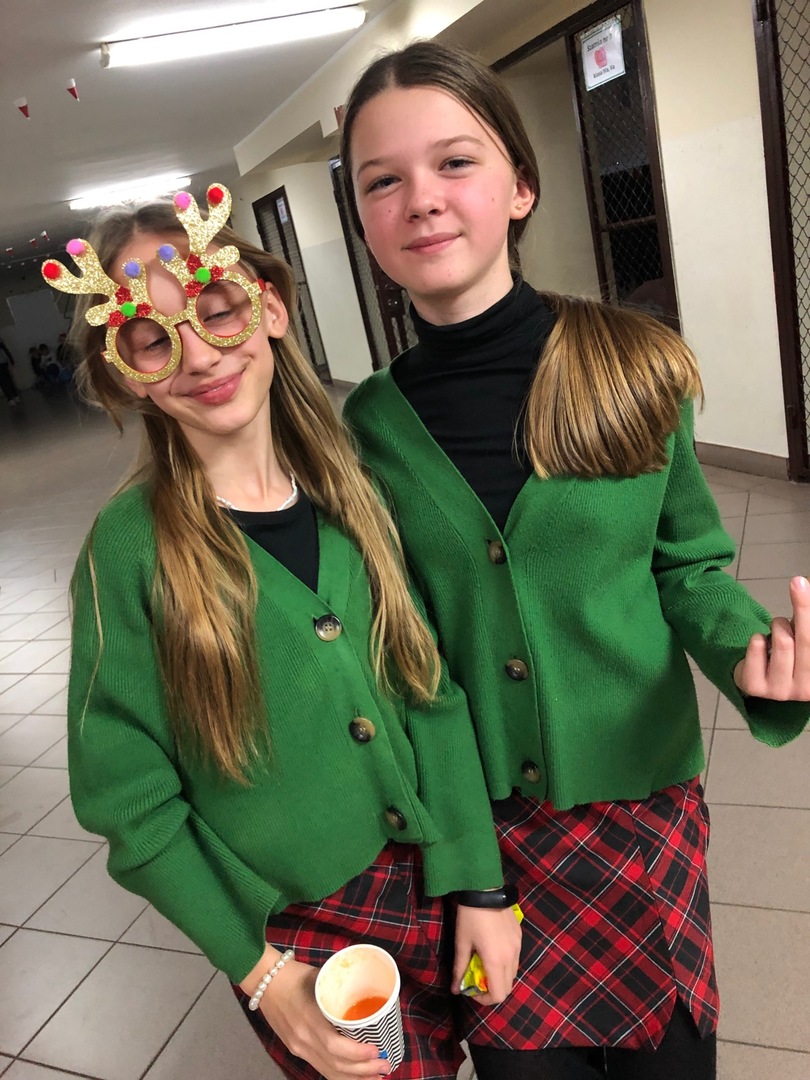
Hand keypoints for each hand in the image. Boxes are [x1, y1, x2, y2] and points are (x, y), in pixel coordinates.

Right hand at [258, 961, 388, 1078]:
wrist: (264, 980)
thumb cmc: (295, 974)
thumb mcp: (320, 978)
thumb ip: (340, 991)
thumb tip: (369, 995)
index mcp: (309, 1019)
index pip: (335, 1046)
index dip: (357, 1053)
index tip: (377, 1050)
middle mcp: (302, 1039)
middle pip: (335, 1064)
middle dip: (363, 1070)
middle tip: (386, 1066)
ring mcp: (298, 1047)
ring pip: (328, 1071)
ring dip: (354, 1078)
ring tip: (377, 1077)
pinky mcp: (296, 1050)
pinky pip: (320, 1068)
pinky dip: (339, 1076)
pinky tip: (354, 1077)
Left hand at [452, 903, 521, 1005]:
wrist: (485, 888)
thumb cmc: (469, 917)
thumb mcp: (461, 942)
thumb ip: (460, 968)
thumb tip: (454, 989)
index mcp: (496, 961)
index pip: (498, 995)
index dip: (485, 1000)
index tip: (472, 991)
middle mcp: (511, 957)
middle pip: (507, 987)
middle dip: (492, 989)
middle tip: (478, 980)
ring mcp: (518, 946)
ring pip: (513, 973)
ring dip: (500, 976)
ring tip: (485, 965)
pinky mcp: (520, 936)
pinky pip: (515, 958)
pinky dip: (505, 963)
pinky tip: (493, 951)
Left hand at [734, 576, 809, 699]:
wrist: (758, 677)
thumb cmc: (790, 654)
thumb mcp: (802, 637)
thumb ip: (806, 620)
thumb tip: (806, 584)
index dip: (809, 611)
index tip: (805, 584)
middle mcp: (807, 690)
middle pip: (807, 640)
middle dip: (803, 607)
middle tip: (798, 582)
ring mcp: (781, 692)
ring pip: (783, 642)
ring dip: (777, 626)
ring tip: (776, 629)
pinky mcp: (755, 687)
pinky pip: (758, 648)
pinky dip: (758, 637)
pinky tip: (761, 642)